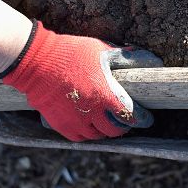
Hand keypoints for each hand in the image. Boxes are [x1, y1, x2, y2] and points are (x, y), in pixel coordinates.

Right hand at [0, 22, 162, 141]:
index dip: (142, 119)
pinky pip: (78, 137)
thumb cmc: (71, 53)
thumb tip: (151, 59)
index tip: (148, 119)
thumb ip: (126, 57)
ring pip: (97, 136)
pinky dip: (88, 134)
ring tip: (110, 124)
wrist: (36, 62)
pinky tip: (91, 126)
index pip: (130, 115)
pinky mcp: (59, 124)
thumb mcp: (102, 50)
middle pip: (114, 130)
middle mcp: (90, 112)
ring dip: (106, 131)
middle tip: (128, 121)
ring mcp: (73, 120)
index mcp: (104, 94)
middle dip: (124, 127)